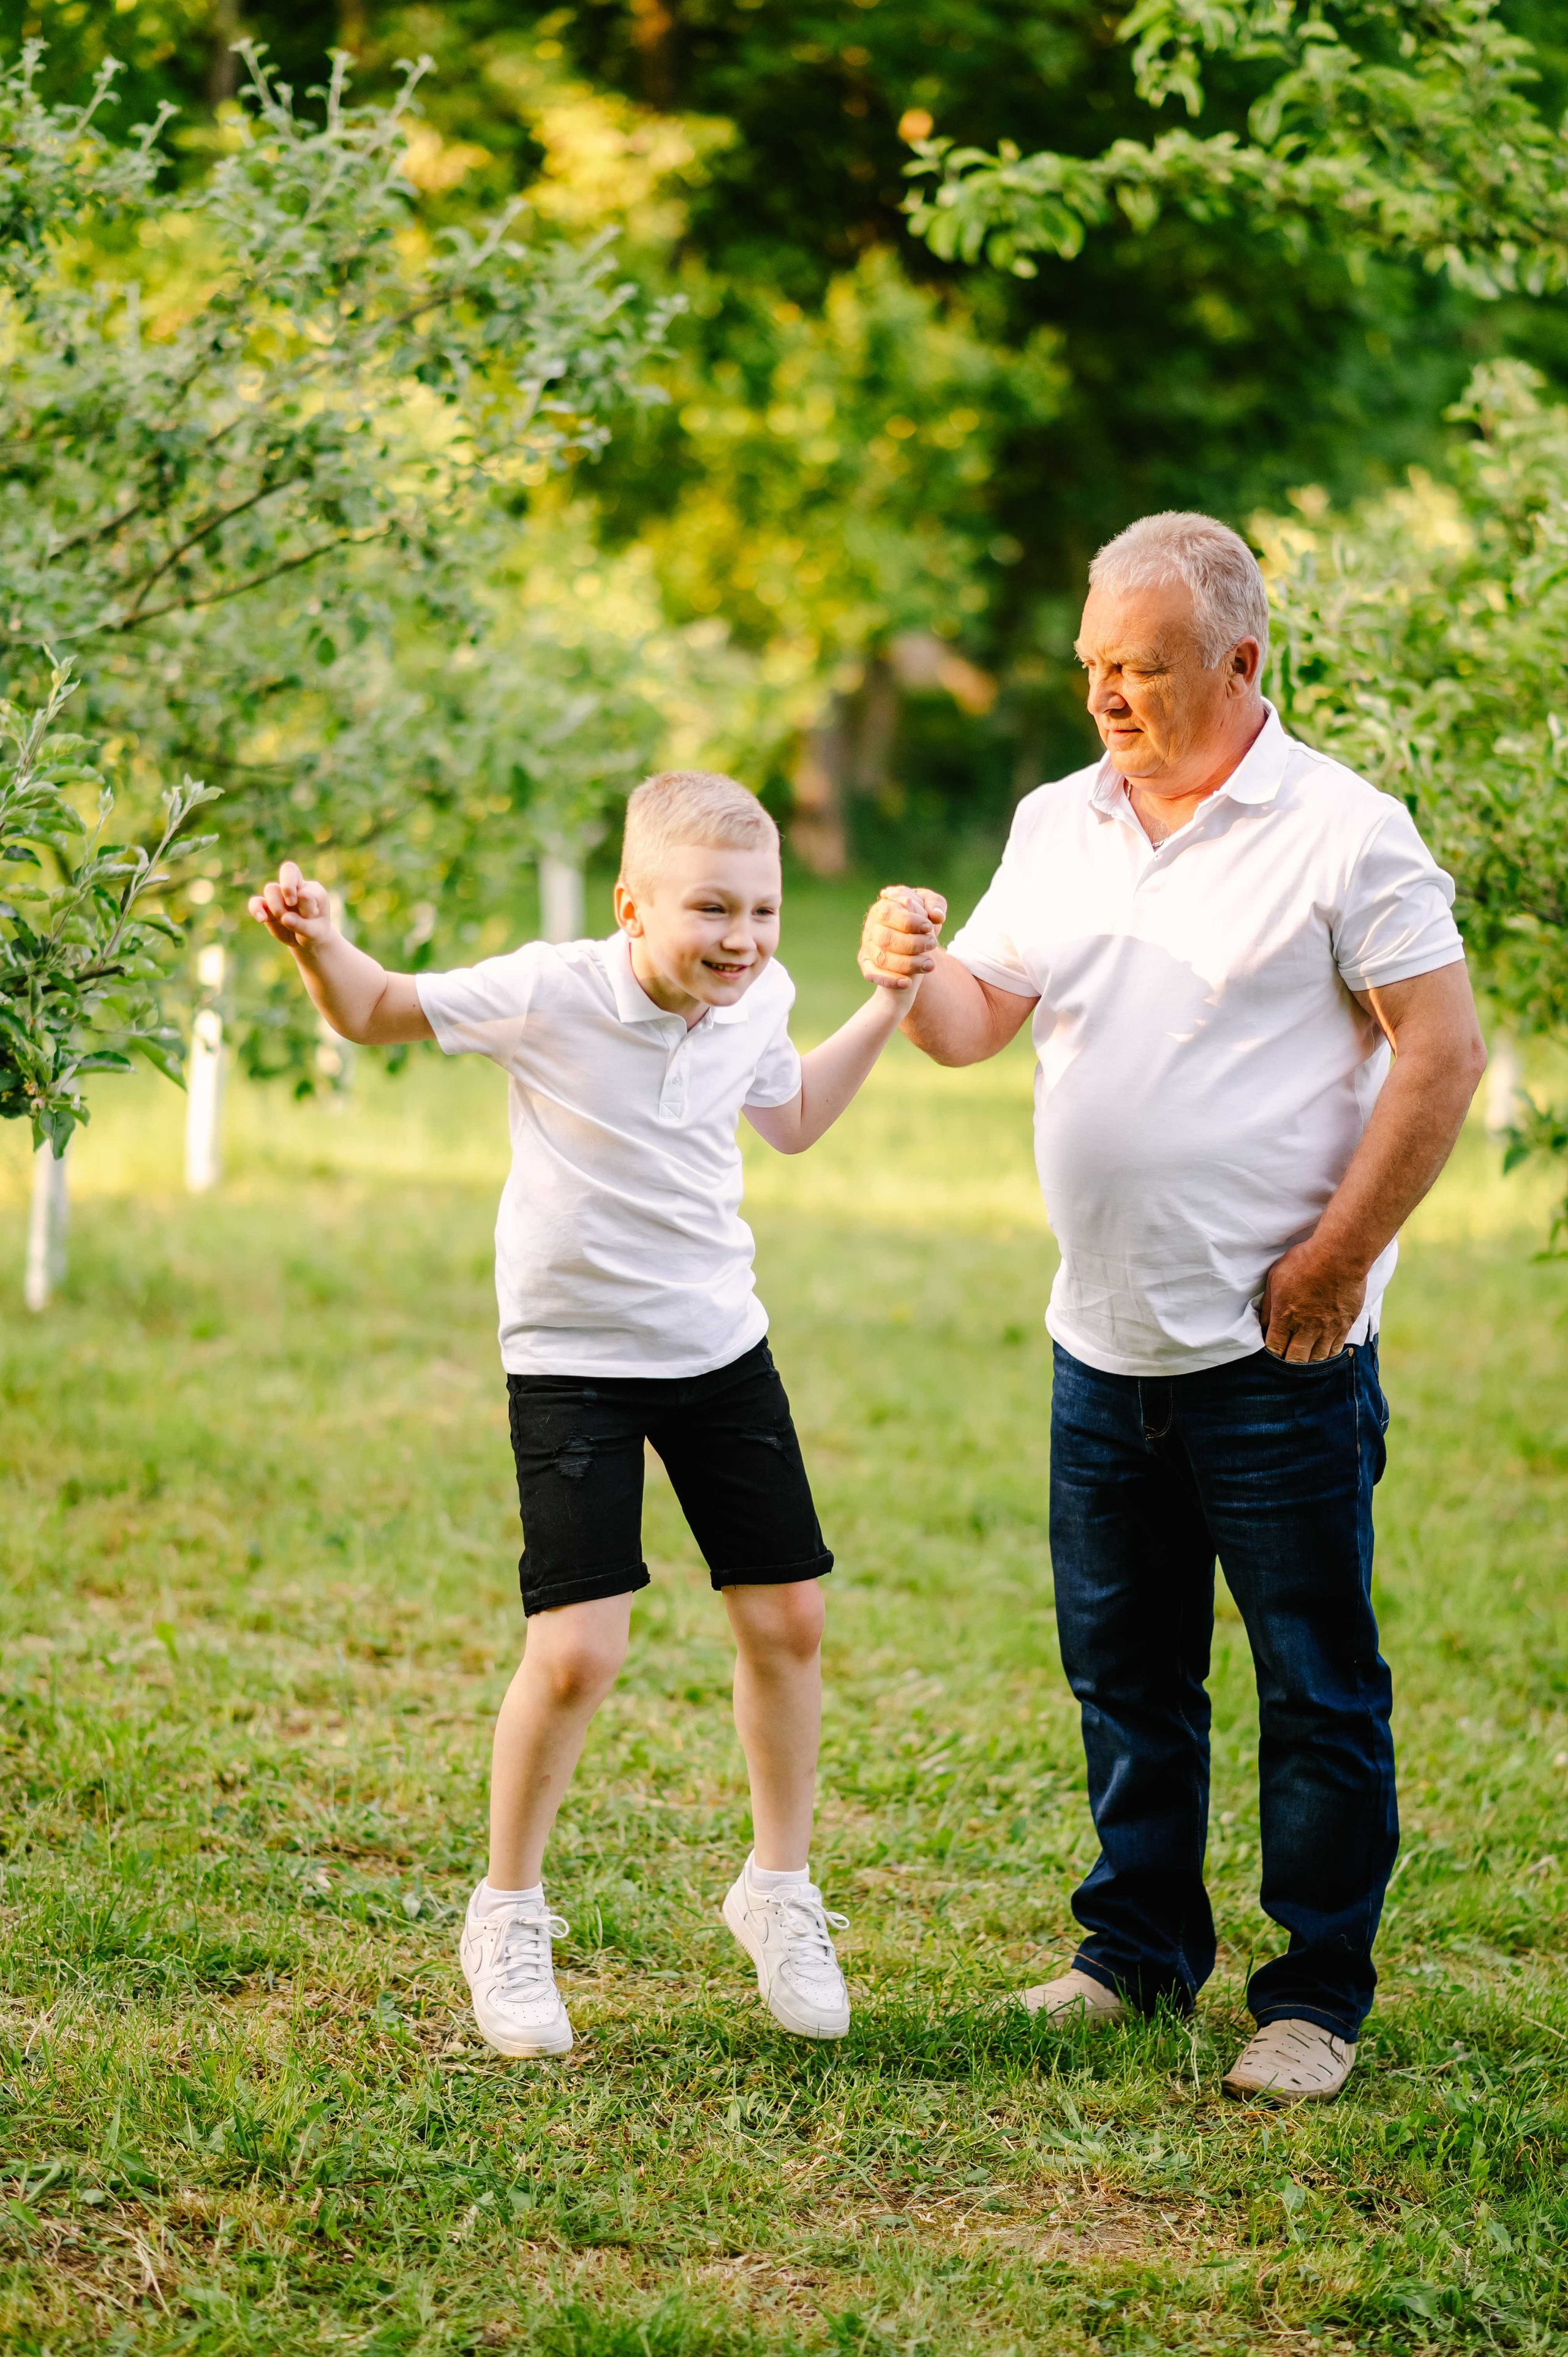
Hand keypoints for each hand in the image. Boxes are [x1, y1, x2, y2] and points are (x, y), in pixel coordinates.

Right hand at [247, 860, 336, 950]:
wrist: (307, 941)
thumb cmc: (316, 933)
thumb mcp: (315, 932)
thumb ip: (302, 925)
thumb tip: (284, 918)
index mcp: (312, 890)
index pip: (305, 884)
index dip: (300, 894)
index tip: (307, 910)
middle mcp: (295, 888)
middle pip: (287, 871)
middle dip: (287, 887)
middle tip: (291, 903)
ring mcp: (280, 897)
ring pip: (271, 889)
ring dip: (276, 906)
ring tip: (285, 921)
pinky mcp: (268, 908)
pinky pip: (256, 902)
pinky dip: (255, 909)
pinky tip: (262, 919)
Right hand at [858, 885, 947, 991]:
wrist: (913, 944)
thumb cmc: (921, 920)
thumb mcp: (931, 906)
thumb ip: (936, 904)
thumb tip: (936, 915)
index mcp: (883, 907)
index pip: (888, 912)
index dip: (909, 921)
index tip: (928, 927)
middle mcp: (872, 926)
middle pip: (885, 938)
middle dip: (912, 944)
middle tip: (932, 945)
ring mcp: (868, 946)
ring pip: (882, 958)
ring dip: (907, 963)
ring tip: (929, 965)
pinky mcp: (868, 964)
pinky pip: (872, 974)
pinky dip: (890, 980)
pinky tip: (907, 983)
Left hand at [1259, 1239, 1367, 1361]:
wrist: (1339, 1255)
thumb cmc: (1304, 1261)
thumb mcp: (1275, 1277)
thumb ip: (1268, 1305)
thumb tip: (1262, 1324)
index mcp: (1285, 1316)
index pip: (1274, 1348)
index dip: (1271, 1355)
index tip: (1271, 1353)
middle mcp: (1306, 1327)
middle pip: (1295, 1360)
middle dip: (1289, 1363)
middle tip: (1286, 1360)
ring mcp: (1328, 1328)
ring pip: (1317, 1358)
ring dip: (1309, 1362)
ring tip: (1304, 1359)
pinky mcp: (1345, 1324)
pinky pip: (1336, 1349)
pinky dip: (1327, 1354)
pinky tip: (1322, 1353)